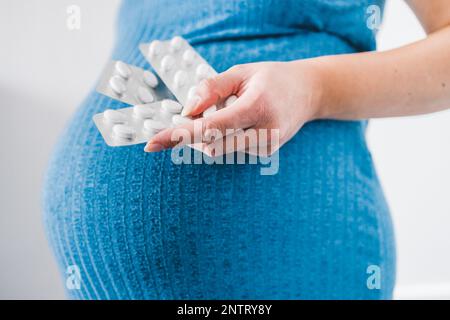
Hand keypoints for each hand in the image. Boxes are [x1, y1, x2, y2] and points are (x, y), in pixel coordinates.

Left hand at [144, 60, 324, 154]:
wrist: (309, 93)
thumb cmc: (272, 79)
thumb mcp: (241, 72)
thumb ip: (211, 89)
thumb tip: (186, 111)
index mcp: (257, 106)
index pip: (209, 127)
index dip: (178, 135)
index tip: (152, 143)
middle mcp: (264, 132)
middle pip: (211, 144)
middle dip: (191, 136)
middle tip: (179, 125)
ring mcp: (267, 147)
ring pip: (219, 147)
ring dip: (212, 134)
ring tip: (233, 111)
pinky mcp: (266, 154)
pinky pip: (232, 149)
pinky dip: (226, 137)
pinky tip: (242, 123)